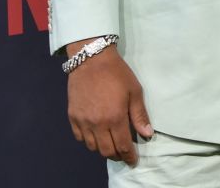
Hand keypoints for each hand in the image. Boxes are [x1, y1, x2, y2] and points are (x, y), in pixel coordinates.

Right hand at [66, 44, 152, 164]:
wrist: (91, 60)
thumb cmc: (117, 73)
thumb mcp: (134, 91)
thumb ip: (139, 115)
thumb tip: (147, 134)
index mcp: (115, 118)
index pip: (123, 146)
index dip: (129, 156)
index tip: (133, 160)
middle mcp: (97, 124)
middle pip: (106, 151)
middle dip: (117, 155)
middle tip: (123, 152)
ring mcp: (83, 121)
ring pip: (92, 147)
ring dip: (103, 148)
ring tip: (110, 143)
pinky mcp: (72, 117)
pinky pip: (79, 137)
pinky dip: (88, 140)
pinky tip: (96, 134)